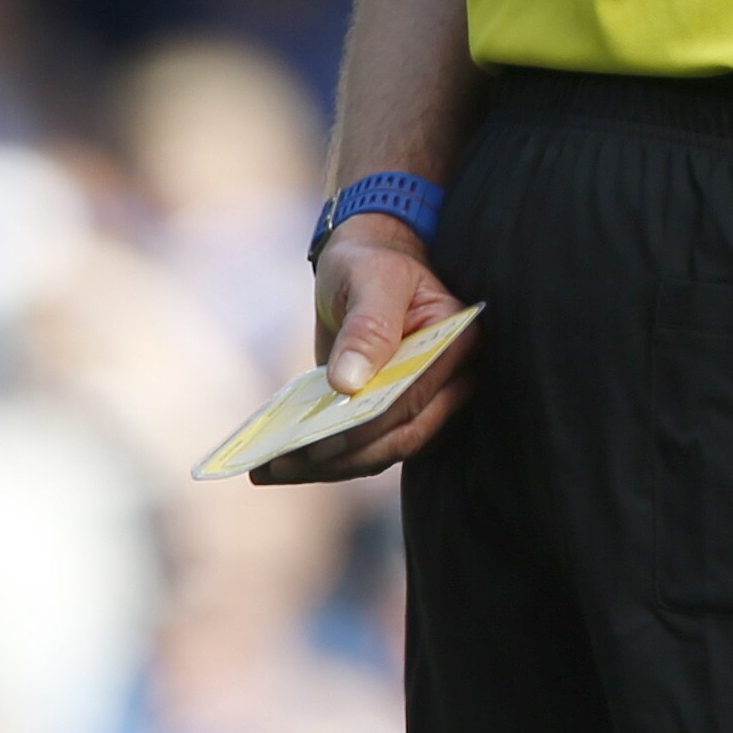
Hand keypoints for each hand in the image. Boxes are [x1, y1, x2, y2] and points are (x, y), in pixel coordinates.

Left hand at [253, 216, 477, 484]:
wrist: (370, 262)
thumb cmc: (373, 263)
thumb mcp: (370, 279)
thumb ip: (368, 327)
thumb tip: (348, 383)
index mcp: (458, 341)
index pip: (413, 399)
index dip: (365, 428)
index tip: (314, 445)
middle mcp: (454, 378)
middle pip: (403, 435)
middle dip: (342, 457)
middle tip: (284, 465)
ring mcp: (429, 399)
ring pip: (387, 449)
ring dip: (333, 466)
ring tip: (274, 470)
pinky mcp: (400, 411)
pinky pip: (371, 446)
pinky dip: (332, 459)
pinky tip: (286, 463)